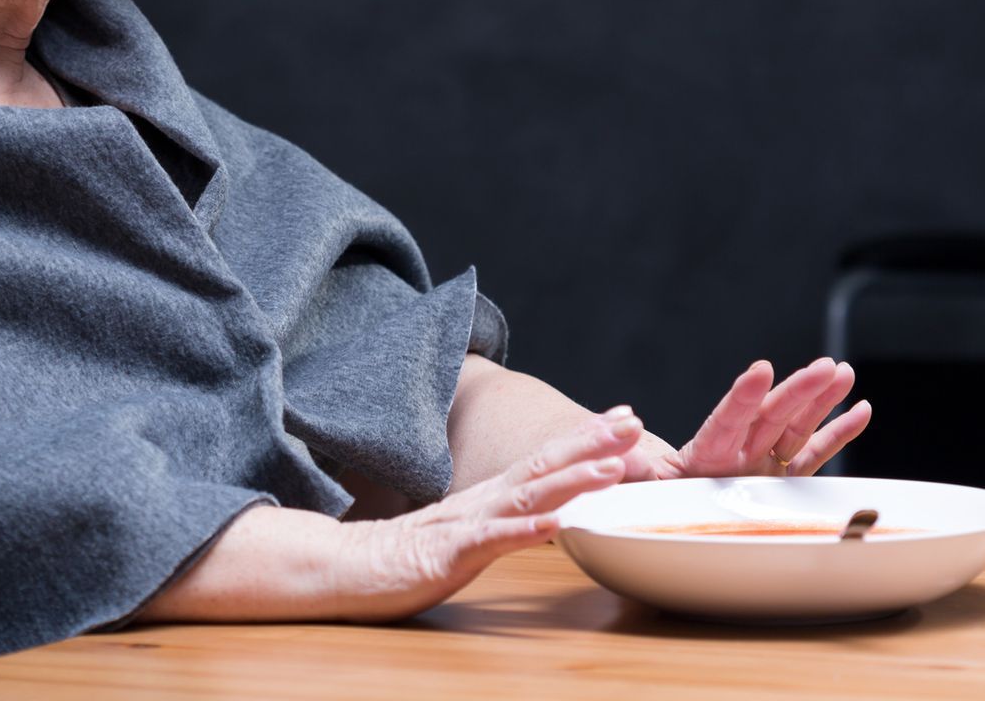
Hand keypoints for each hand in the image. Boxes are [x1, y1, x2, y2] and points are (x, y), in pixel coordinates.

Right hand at [333, 405, 643, 620]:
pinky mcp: (449, 555)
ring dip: (570, 482)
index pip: (545, 458)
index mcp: (492, 496)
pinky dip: (523, 533)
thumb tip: (550, 509)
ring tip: (610, 470)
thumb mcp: (471, 529)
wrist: (351, 568)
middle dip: (591, 443)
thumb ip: (507, 515)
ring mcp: (468, 525)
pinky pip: (490, 542)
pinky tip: (554, 527)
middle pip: (543, 465)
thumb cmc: (412, 553)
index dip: (586, 438)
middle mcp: (485, 501)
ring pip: (526, 498)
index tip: (625, 416)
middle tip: (633, 422)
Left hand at [637, 358, 869, 479]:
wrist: (669, 511)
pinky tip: (860, 410)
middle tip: (823, 365)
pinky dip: (837, 433)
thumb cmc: (653, 497)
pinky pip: (814, 455)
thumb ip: (632, 470)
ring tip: (842, 370)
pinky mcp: (781, 479)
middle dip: (797, 391)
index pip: (726, 420)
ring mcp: (763, 462)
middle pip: (770, 417)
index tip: (759, 370)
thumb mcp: (639, 485)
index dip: (742, 398)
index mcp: (704, 452)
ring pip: (796, 427)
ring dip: (821, 399)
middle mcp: (738, 451)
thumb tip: (615, 454)